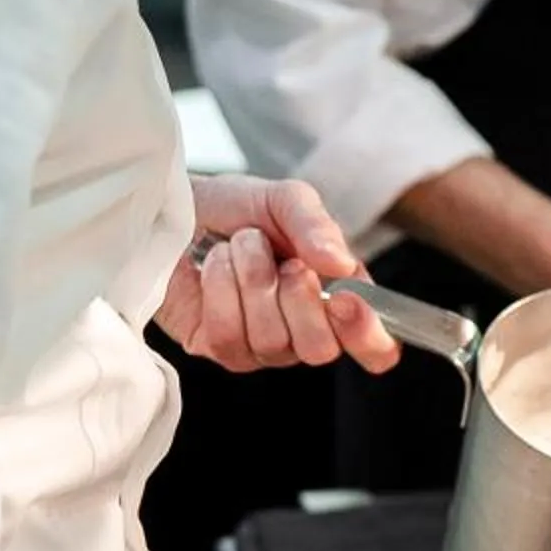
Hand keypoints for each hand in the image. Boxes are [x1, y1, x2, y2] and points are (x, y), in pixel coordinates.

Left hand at [160, 174, 402, 373]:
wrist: (175, 209)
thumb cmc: (235, 207)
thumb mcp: (283, 200)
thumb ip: (316, 225)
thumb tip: (341, 265)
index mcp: (336, 298)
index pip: (375, 346)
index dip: (367, 335)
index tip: (344, 300)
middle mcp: (302, 330)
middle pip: (321, 349)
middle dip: (299, 298)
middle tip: (284, 260)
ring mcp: (259, 346)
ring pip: (273, 342)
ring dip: (253, 281)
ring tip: (239, 248)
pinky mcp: (217, 348)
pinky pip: (230, 338)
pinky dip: (222, 291)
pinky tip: (215, 267)